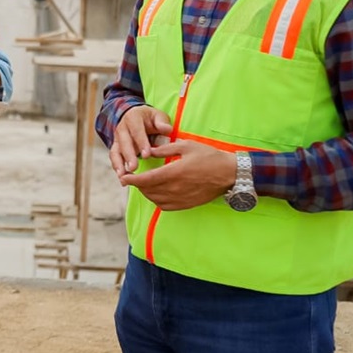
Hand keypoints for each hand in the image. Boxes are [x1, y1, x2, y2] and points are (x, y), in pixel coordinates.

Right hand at [109, 105, 173, 175]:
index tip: (146, 154)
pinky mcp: (116, 148)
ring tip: (123, 176)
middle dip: (128, 156)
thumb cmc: (150, 119)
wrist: (137, 117)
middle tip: (134, 168)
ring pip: (116, 151)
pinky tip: (122, 179)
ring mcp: (117, 138)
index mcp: (133, 118)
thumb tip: (167, 130)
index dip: (141, 142)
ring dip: (119, 164)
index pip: (136, 130)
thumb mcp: (158, 116)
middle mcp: (122, 128)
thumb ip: (162, 123)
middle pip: (124, 142)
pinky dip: (117, 168)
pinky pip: (114, 158)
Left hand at [118, 139, 237, 210]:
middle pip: (148, 191)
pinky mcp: (187, 204)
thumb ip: (164, 149)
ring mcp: (181, 198)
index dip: (132, 180)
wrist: (229, 174)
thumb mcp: (185, 146)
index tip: (123, 177)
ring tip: (143, 184)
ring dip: (146, 193)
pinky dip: (157, 200)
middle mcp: (175, 188)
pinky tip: (157, 193)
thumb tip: (148, 152)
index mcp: (173, 172)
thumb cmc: (208, 156)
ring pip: (155, 200)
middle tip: (131, 178)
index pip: (146, 180)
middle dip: (137, 185)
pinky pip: (166, 206)